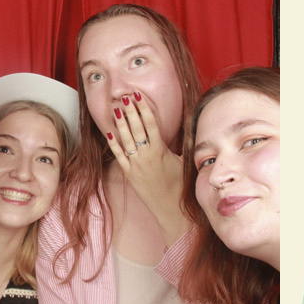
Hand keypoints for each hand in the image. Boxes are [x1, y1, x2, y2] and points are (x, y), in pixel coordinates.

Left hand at [105, 95, 185, 241]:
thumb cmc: (180, 183)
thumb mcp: (184, 160)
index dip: (144, 108)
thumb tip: (194, 123)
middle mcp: (146, 155)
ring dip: (120, 123)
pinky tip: (108, 133)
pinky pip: (119, 156)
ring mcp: (135, 165)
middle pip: (136, 128)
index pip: (150, 123)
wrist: (169, 207)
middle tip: (123, 97)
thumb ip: (186, 141)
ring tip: (115, 109)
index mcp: (160, 150)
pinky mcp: (128, 174)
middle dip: (129, 111)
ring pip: (125, 140)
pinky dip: (113, 144)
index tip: (138, 96)